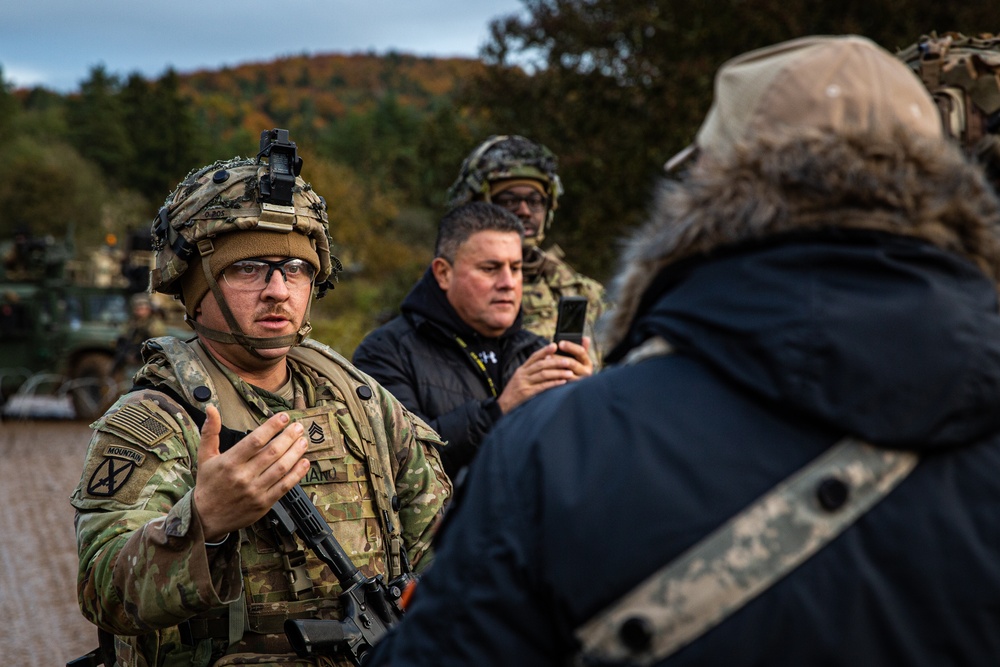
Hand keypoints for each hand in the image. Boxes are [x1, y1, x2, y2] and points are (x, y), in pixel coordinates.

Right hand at [193, 406, 309, 541]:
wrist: (205, 518)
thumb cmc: (208, 484)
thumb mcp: (204, 457)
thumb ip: (210, 432)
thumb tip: (211, 408)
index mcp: (229, 462)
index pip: (255, 440)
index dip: (272, 427)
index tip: (284, 417)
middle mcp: (243, 476)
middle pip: (272, 452)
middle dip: (288, 437)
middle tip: (299, 427)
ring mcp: (255, 490)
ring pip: (281, 468)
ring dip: (295, 452)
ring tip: (304, 441)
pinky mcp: (264, 503)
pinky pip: (285, 486)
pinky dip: (297, 474)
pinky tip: (304, 462)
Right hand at [496, 339, 592, 413]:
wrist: (502, 407)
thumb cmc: (514, 393)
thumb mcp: (520, 379)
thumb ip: (532, 370)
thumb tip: (547, 359)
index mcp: (521, 370)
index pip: (534, 357)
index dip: (544, 350)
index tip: (555, 345)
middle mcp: (522, 374)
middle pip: (540, 364)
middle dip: (555, 362)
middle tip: (568, 361)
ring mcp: (524, 383)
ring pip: (543, 375)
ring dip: (558, 373)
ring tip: (569, 372)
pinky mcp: (526, 393)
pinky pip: (542, 386)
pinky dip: (553, 383)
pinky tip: (562, 382)